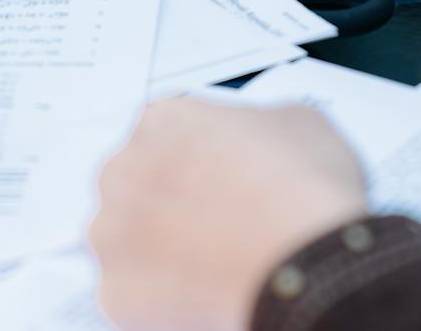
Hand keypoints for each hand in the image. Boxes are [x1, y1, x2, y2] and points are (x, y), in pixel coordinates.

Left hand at [90, 99, 368, 330]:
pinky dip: (159, 301)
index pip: (161, 133)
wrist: (307, 263)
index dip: (191, 159)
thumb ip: (256, 123)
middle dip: (164, 203)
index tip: (212, 179)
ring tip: (209, 265)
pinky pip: (130, 295)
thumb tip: (260, 141)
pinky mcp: (116, 291)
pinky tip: (202, 296)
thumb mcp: (298, 122)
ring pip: (123, 240)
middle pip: (132, 183)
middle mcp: (125, 168)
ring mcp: (114, 232)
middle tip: (211, 225)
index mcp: (163, 119)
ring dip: (154, 251)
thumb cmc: (305, 193)